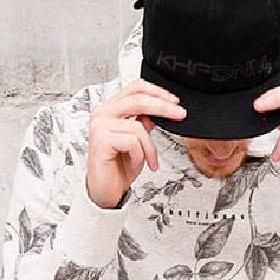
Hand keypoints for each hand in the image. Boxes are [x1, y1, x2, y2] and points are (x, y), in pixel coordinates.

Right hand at [86, 79, 187, 208]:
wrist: (106, 191)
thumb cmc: (117, 168)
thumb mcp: (138, 141)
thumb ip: (143, 123)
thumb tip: (158, 111)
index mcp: (110, 109)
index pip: (135, 88)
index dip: (157, 91)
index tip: (174, 101)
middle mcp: (103, 113)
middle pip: (138, 99)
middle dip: (163, 107)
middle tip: (179, 114)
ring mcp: (100, 125)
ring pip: (138, 126)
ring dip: (149, 147)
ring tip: (149, 160)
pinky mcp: (101, 140)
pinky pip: (132, 142)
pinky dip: (140, 155)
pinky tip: (134, 163)